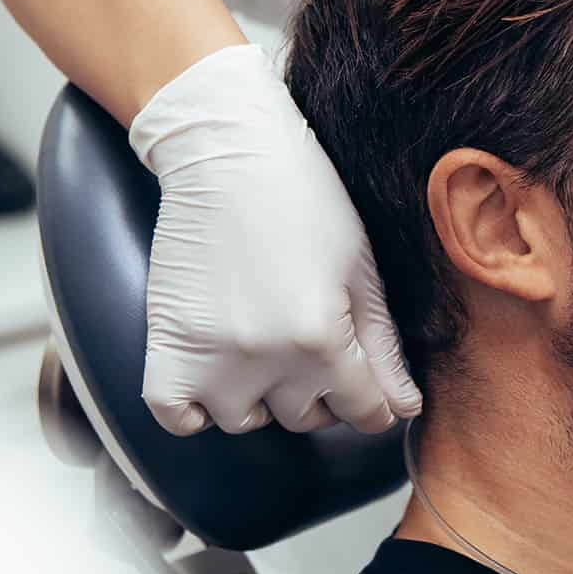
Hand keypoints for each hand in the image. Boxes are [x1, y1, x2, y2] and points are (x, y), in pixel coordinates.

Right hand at [127, 44, 420, 436]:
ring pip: (247, 420)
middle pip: (308, 418)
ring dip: (261, 399)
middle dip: (320, 392)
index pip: (365, 413)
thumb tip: (405, 408)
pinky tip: (218, 378)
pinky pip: (177, 417)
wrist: (229, 153)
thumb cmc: (308, 204)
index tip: (370, 390)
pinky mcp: (167, 345)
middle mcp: (268, 359)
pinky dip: (195, 410)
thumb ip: (383, 350)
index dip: (375, 404)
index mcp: (324, 339)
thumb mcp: (362, 274)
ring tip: (267, 350)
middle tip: (314, 343)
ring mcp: (211, 357)